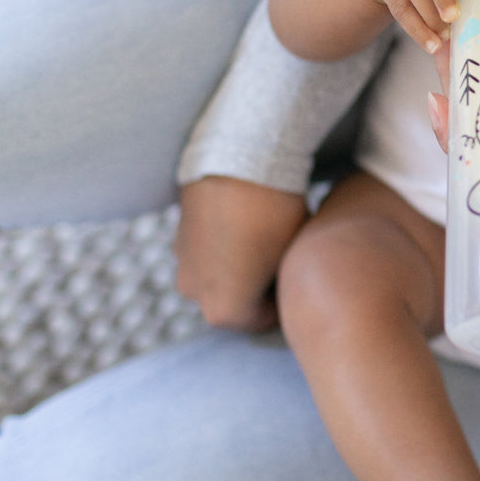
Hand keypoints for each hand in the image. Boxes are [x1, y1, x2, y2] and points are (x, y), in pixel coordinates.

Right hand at [175, 176, 307, 331]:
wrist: (239, 161)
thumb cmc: (276, 213)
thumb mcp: (293, 253)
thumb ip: (287, 281)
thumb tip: (292, 281)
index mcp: (225, 312)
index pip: (266, 319)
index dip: (287, 297)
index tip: (301, 276)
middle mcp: (196, 296)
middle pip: (238, 301)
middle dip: (261, 286)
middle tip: (286, 258)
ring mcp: (182, 265)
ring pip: (220, 276)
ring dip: (240, 266)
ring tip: (266, 238)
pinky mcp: (177, 237)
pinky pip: (207, 253)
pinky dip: (225, 247)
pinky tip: (247, 224)